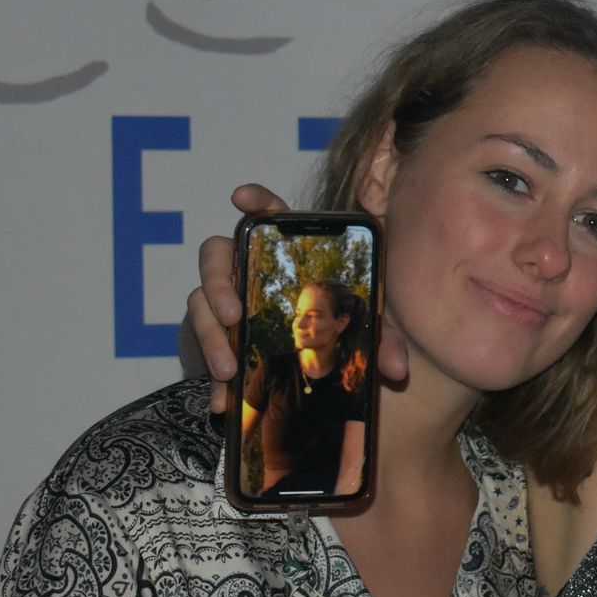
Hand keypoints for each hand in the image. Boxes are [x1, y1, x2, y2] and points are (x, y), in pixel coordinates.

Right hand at [187, 185, 408, 414]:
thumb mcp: (357, 333)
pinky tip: (220, 400)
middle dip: (217, 281)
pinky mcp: (212, 334)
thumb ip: (380, 342)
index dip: (255, 201)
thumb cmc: (328, 332)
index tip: (240, 197)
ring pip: (200, 301)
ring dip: (211, 335)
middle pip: (215, 253)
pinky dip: (209, 375)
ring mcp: (223, 300)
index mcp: (284, 255)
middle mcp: (247, 269)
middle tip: (234, 313)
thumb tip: (396, 367)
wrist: (295, 375)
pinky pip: (200, 346)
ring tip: (228, 370)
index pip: (267, 216)